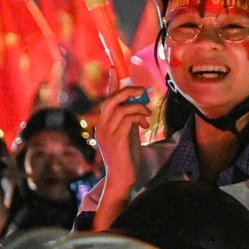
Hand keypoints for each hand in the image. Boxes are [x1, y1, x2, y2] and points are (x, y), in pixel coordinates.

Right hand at [92, 84, 151, 228]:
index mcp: (103, 124)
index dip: (111, 83)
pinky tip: (144, 124)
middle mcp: (102, 127)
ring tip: (146, 115)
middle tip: (142, 90)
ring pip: (120, 107)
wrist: (122, 180)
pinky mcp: (116, 140)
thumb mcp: (128, 134)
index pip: (106, 99)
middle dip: (127, 90)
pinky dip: (138, 116)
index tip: (114, 69)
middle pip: (111, 99)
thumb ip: (130, 119)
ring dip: (138, 107)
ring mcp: (107, 133)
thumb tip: (140, 104)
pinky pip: (127, 118)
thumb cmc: (127, 158)